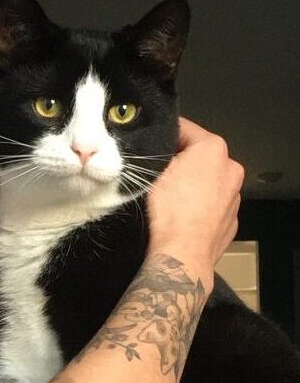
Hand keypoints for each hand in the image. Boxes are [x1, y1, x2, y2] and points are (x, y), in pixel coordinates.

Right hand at [147, 117, 243, 284]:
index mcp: (213, 149)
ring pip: (206, 179)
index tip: (148, 146)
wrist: (180, 255)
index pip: (183, 128)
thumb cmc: (167, 212)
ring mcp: (234, 196)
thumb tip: (150, 147)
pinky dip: (197, 204)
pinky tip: (180, 214)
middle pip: (197, 154)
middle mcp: (230, 168)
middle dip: (178, 161)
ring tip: (167, 197)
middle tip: (156, 173)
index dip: (161, 135)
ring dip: (189, 183)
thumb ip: (155, 151)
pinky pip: (211, 203)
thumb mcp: (151, 170)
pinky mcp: (231, 219)